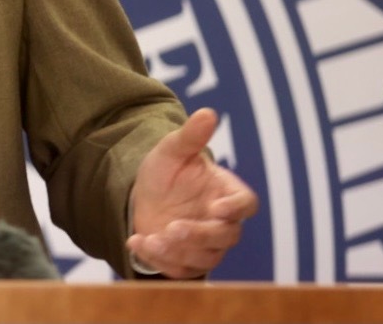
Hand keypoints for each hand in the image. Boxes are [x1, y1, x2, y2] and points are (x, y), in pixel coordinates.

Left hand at [127, 108, 257, 277]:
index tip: (218, 207)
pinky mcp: (188, 262)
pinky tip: (137, 243)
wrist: (142, 196)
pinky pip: (182, 270)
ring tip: (151, 238)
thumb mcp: (172, 150)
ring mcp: (207, 245)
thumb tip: (208, 113)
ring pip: (205, 257)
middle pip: (226, 236)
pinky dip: (161, 261)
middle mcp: (222, 222)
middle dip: (200, 234)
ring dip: (178, 251)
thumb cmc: (166, 172)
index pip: (246, 203)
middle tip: (173, 228)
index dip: (236, 207)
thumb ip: (191, 136)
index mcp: (226, 193)